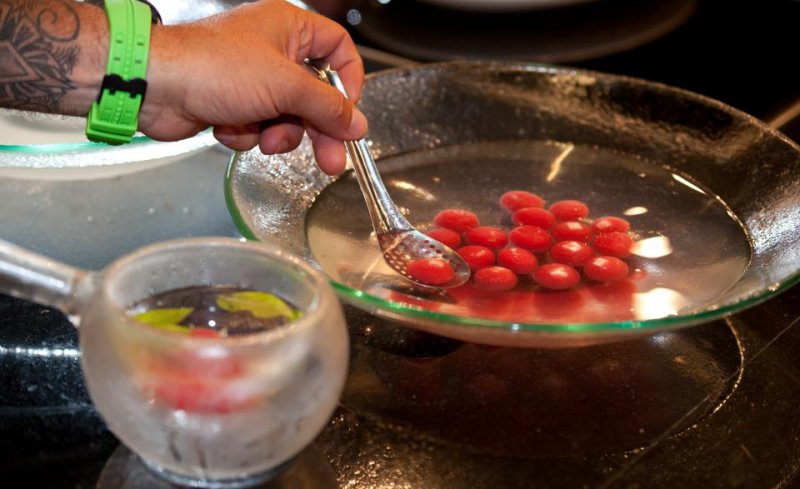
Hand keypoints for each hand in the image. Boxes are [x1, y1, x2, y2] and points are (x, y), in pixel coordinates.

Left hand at [140, 0, 366, 174]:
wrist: (156, 86)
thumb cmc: (211, 66)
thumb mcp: (285, 87)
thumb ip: (327, 108)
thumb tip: (357, 124)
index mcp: (290, 28)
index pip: (338, 50)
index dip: (349, 82)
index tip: (349, 113)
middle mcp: (274, 50)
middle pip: (316, 95)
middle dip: (317, 129)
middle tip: (329, 160)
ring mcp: (253, 78)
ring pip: (288, 118)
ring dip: (277, 133)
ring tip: (261, 136)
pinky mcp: (235, 103)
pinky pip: (260, 127)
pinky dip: (248, 133)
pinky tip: (229, 126)